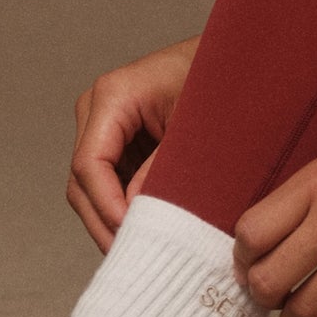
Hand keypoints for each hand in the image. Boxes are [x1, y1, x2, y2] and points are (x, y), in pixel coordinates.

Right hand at [67, 37, 200, 251]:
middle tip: (133, 257)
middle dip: (104, 222)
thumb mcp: (196, 126)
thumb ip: (164, 169)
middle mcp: (98, 109)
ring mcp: (103, 125)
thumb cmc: (219, 80)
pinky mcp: (116, 141)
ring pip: (90, 188)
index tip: (131, 235)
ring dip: (111, 220)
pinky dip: (122, 208)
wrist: (234, 59)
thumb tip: (136, 215)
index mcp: (113, 95)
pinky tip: (144, 232)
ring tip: (140, 252)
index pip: (89, 165)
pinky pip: (108, 183)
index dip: (106, 206)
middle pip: (82, 182)